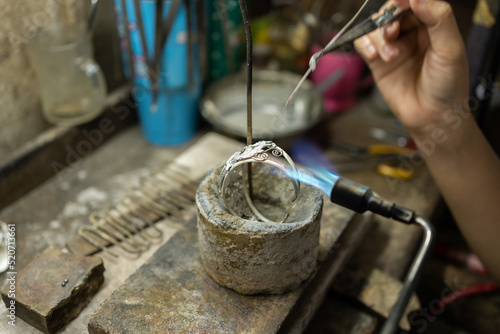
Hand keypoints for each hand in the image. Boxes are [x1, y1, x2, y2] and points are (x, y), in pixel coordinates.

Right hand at [354, 0, 468, 137]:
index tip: (399, 3)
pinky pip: (364, 45)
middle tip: (390, 32)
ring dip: (378, 37)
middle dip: (387, 20)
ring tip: (388, 55)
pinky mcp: (378, 62)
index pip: (415, 4)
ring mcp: (393, 47)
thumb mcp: (450, 49)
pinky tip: (373, 56)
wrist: (432, 117)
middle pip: (391, 13)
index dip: (405, 2)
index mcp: (433, 27)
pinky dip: (364, 46)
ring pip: (375, 28)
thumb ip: (438, 19)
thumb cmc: (447, 86)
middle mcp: (412, 34)